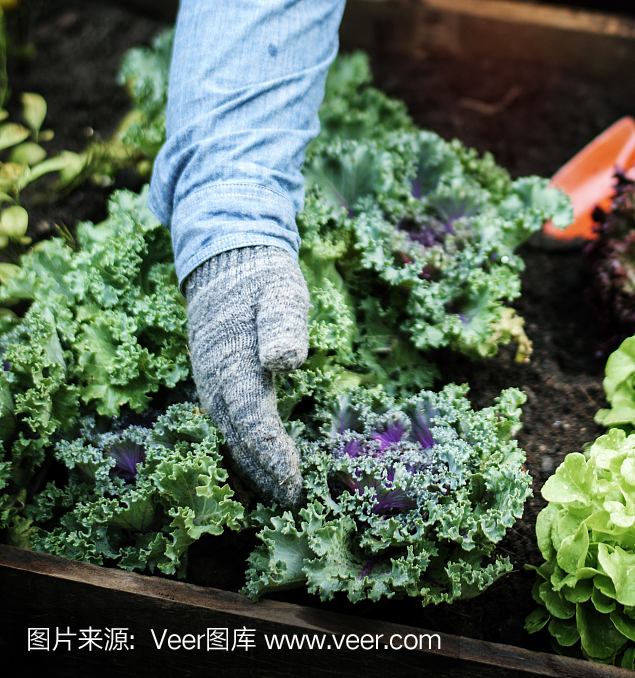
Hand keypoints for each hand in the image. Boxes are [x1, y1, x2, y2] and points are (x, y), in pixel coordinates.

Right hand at [184, 245, 310, 506]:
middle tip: (293, 501)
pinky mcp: (217, 380)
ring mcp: (213, 383)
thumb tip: (284, 360)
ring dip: (254, 465)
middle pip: (240, 438)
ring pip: (232, 434)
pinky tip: (263, 461)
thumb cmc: (260, 277)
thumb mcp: (279, 292)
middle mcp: (217, 381)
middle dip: (264, 472)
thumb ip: (282, 326)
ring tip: (280, 492)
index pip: (252, 421)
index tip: (293, 482)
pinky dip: (246, 446)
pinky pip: (230, 422)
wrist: (226, 260)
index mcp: (233, 363)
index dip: (272, 454)